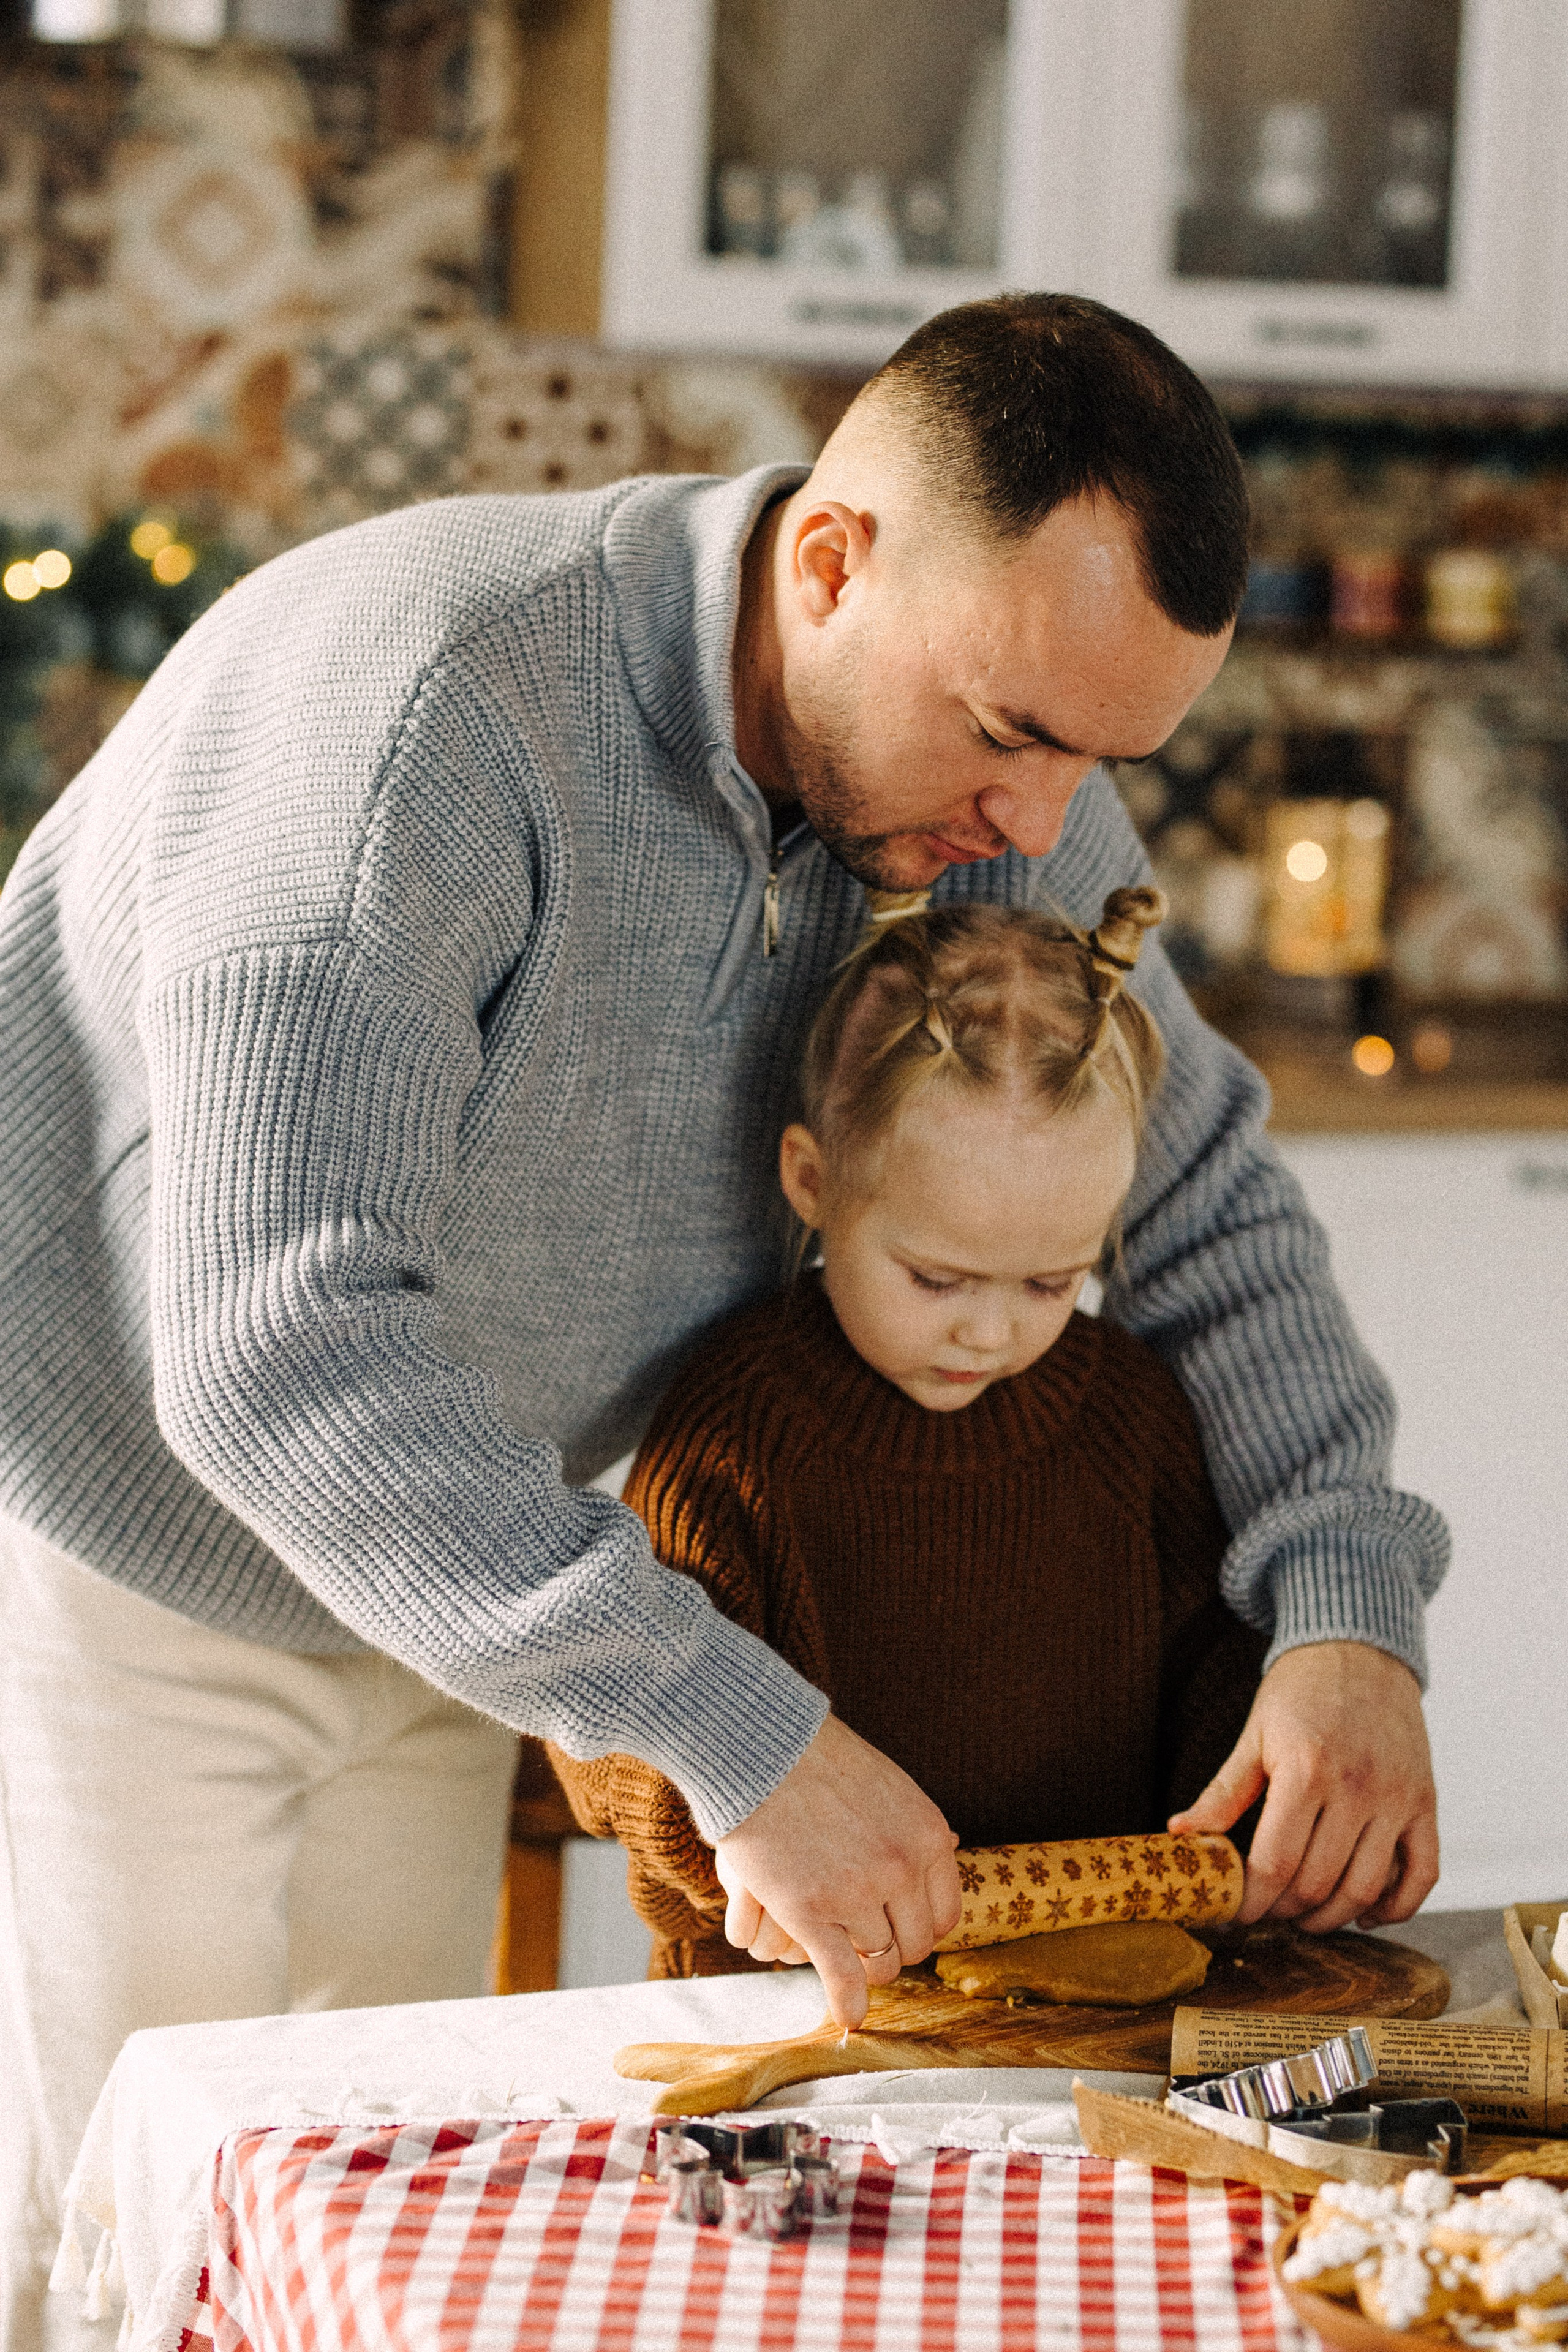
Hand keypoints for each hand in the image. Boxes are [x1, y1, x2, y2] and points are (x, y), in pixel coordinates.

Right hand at [714, 1713, 961, 2026]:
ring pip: (878, 1961)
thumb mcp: (889, 1788)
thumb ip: (913, 1830)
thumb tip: (944, 1853)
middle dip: (892, 1950)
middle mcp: (902, 1868)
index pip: (943, 1914)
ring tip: (845, 1958)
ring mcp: (856, 1892)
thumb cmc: (819, 1761)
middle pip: (913, 1943)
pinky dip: (847, 2002)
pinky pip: (841, 1975)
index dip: (919, 1930)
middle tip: (867, 1945)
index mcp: (928, 1837)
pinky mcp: (810, 1911)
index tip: (899, 1931)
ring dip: (863, 1967)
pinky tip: (848, 2017)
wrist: (761, 1748)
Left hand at [1167, 1641, 1438, 1932]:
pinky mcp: (1425, 1802)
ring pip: (1366, 1888)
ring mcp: (1397, 1798)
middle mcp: (1357, 1788)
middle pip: (1318, 1883)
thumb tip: (1180, 1835)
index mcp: (1305, 1770)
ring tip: (1305, 1916)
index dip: (1252, 1900)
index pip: (1275, 1863)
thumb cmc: (1300, 1692)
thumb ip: (1222, 1792)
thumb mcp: (1254, 1735)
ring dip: (1333, 1917)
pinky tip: (1366, 1912)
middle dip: (1285, 1910)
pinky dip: (1397, 1907)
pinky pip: (1422, 1874)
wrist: (1360, 1650)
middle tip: (1267, 1912)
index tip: (1235, 1913)